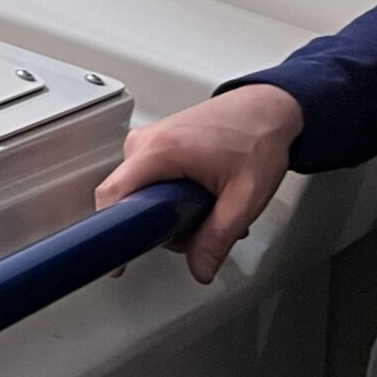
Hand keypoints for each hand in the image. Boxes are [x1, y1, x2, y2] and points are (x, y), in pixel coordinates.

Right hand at [95, 82, 302, 283]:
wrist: (267, 109)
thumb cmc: (257, 138)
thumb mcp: (245, 197)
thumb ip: (218, 237)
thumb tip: (200, 267)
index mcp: (158, 150)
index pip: (112, 195)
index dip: (109, 231)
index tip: (114, 257)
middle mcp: (143, 142)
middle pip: (127, 199)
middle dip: (161, 223)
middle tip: (199, 223)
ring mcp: (146, 141)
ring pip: (138, 192)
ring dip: (169, 210)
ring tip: (205, 204)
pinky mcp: (153, 144)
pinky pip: (146, 180)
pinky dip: (169, 194)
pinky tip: (197, 193)